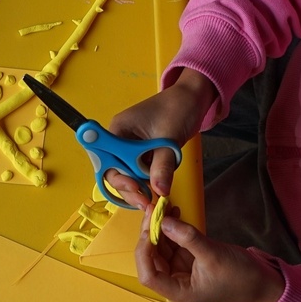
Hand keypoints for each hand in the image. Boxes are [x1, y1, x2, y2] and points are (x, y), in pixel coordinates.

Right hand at [104, 68, 214, 201]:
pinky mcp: (143, 153)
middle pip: (115, 170)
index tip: (135, 188)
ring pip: (128, 174)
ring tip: (153, 201)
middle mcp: (120, 140)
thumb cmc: (177, 109)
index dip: (118, 177)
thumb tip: (159, 190)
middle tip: (147, 203)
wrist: (193, 98)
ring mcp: (131, 147)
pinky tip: (156, 192)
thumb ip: (162, 164)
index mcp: (118, 130)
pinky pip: (139, 171)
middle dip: (129, 188)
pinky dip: (147, 182)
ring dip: (139, 188)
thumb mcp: (169, 137)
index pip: (108, 159)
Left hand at [139, 211, 284, 301]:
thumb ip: (187, 238)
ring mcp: (179, 271)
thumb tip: (164, 222)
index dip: (144, 252)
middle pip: (151, 259)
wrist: (260, 280)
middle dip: (150, 234)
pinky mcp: (186, 261)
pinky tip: (171, 212)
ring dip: (159, 228)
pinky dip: (170, 228)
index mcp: (179, 292)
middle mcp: (175, 284)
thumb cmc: (239, 276)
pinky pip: (172, 243)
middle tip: (153, 210)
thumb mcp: (213, 254)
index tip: (148, 229)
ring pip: (159, 248)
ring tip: (161, 207)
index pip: (149, 275)